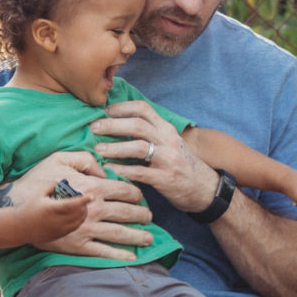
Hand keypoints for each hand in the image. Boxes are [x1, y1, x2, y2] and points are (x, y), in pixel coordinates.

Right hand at [0, 151, 154, 261]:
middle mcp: (94, 209)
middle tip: (149, 217)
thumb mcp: (60, 158)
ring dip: (138, 236)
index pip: (125, 190)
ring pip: (120, 234)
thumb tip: (104, 170)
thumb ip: (86, 159)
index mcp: (92, 187)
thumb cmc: (38, 180)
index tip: (141, 197)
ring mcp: (87, 230)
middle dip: (143, 215)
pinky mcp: (77, 246)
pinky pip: (103, 252)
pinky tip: (131, 257)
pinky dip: (119, 255)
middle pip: (127, 213)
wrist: (15, 209)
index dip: (137, 193)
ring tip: (149, 238)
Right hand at [15, 188, 91, 243]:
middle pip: (80, 212)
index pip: (72, 204)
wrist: (19, 228)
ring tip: (79, 206)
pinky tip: (74, 214)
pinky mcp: (60, 235)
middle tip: (82, 198)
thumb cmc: (29, 208)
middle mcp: (58, 220)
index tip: (91, 196)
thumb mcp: (39, 193)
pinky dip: (78, 220)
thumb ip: (52, 185)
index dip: (83, 200)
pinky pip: (75, 227)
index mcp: (53, 208)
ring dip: (83, 212)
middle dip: (84, 205)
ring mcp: (60, 229)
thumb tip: (64, 182)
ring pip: (80, 221)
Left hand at [92, 99, 220, 212]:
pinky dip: (121, 170)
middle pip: (137, 124)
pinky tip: (108, 171)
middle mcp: (168, 140)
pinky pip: (140, 172)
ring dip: (115, 147)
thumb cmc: (180, 165)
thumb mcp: (169, 143)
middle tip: (92, 128)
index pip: (143, 108)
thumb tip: (118, 125)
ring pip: (138, 146)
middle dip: (112, 125)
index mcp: (166, 129)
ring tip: (97, 150)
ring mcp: (168, 159)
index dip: (121, 107)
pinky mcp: (165, 178)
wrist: (204, 188)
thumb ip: (149, 133)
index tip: (103, 112)